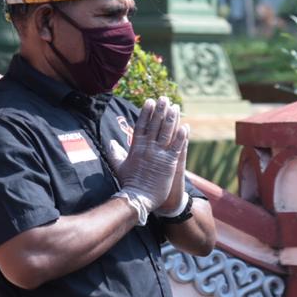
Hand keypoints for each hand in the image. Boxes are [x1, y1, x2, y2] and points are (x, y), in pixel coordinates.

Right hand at [105, 97, 187, 212]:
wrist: (139, 198)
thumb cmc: (129, 183)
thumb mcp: (119, 166)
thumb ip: (115, 153)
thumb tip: (110, 142)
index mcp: (136, 148)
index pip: (141, 126)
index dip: (146, 113)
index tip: (149, 101)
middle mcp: (148, 148)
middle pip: (155, 125)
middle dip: (160, 111)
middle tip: (164, 98)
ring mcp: (159, 155)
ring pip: (166, 133)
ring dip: (172, 119)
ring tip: (175, 107)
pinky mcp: (170, 163)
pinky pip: (177, 147)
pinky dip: (181, 136)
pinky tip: (186, 126)